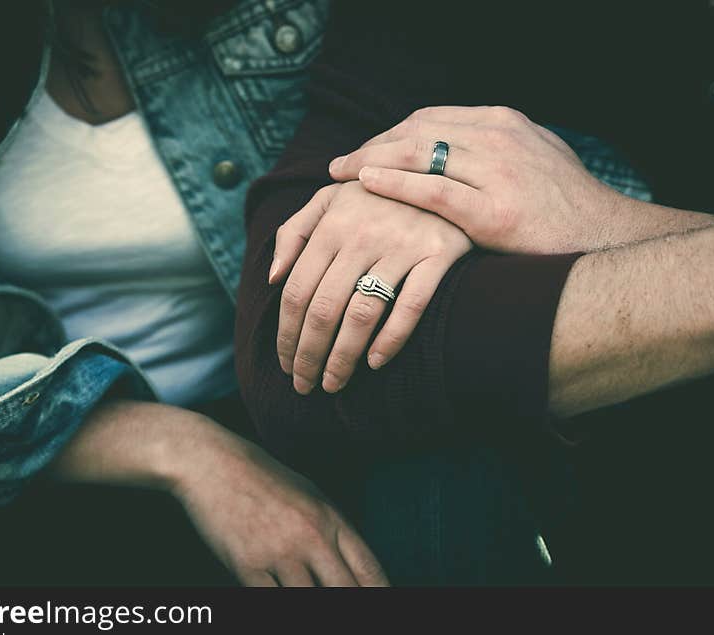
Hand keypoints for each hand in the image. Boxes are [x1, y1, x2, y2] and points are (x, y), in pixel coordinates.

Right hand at [53, 401, 387, 585]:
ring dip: (310, 605)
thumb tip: (350, 563)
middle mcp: (312, 536)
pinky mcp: (247, 565)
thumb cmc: (260, 477)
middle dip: (352, 607)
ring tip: (305, 594)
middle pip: (347, 592)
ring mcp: (280, 552)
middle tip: (359, 627)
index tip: (384, 606)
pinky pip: (271, 602)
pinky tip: (279, 595)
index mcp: (331, 517)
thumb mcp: (308, 494)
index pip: (370, 570)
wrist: (211, 462)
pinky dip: (278, 605)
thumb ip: (331, 529)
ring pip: (309, 602)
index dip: (381, 595)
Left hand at [269, 181, 470, 389]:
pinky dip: (392, 338)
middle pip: (324, 309)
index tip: (285, 363)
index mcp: (332, 224)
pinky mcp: (439, 254)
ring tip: (334, 383)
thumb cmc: (376, 193)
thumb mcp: (330, 198)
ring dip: (343, 357)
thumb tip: (271, 277)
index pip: (296, 291)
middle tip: (305, 385)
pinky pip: (412, 305)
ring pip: (362, 314)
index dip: (286, 334)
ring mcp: (402, 245)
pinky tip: (375, 362)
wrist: (442, 169)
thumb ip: (294, 232)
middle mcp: (363, 235)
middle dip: (309, 355)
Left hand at [328, 105, 634, 253]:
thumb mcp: (531, 157)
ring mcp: (497, 171)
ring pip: (419, 152)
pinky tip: (367, 183)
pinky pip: (432, 190)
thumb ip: (492, 148)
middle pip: (416, 130)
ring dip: (372, 160)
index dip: (389, 134)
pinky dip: (395, 183)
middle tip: (341, 165)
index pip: (430, 118)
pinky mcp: (493, 211)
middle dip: (373, 145)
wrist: (605, 238)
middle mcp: (497, 136)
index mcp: (502, 122)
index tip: (364, 151)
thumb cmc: (564, 206)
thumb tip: (452, 147)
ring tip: (341, 173)